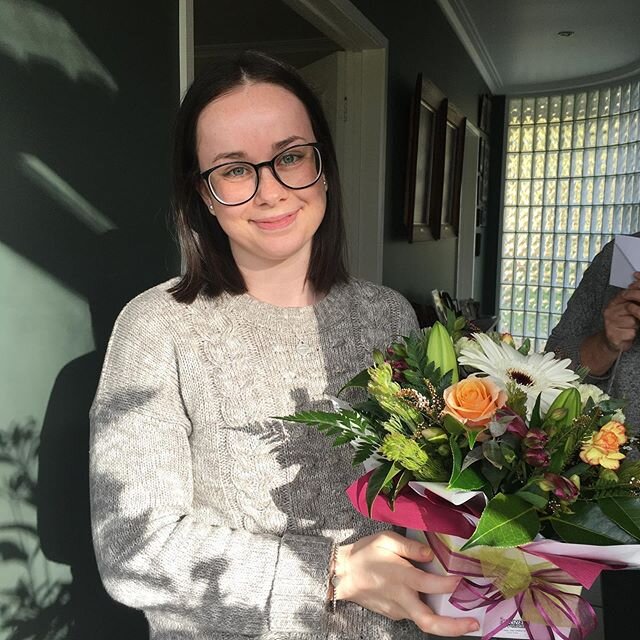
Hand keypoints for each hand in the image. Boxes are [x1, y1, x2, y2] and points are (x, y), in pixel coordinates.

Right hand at [335, 531, 478, 636]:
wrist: (341, 574)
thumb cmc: (364, 554)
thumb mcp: (386, 540)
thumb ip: (410, 546)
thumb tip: (431, 554)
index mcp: (401, 577)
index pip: (430, 585)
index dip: (449, 584)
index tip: (463, 579)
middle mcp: (402, 598)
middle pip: (430, 622)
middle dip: (454, 627)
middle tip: (474, 623)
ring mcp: (397, 609)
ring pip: (424, 621)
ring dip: (445, 622)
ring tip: (462, 616)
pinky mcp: (393, 614)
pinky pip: (413, 614)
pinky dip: (427, 611)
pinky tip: (432, 602)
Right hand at [603, 272, 639, 351]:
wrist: (612, 341)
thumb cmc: (623, 323)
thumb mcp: (628, 308)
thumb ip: (633, 297)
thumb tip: (638, 279)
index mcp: (613, 303)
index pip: (626, 294)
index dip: (637, 296)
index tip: (639, 302)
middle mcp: (609, 311)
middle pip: (630, 307)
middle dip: (637, 313)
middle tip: (636, 317)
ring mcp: (609, 323)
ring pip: (632, 321)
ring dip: (635, 325)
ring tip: (630, 326)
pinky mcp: (613, 335)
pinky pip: (630, 332)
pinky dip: (631, 334)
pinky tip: (627, 334)